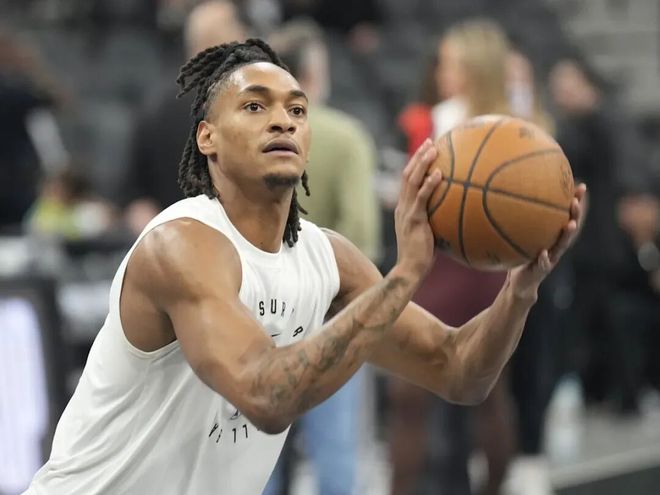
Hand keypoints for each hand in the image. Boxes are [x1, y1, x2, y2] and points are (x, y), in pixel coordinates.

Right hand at [394, 138, 442, 279]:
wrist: (410, 269)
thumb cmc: (422, 257)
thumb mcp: (429, 234)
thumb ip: (437, 221)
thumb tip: (457, 214)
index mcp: (404, 208)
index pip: (407, 181)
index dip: (415, 164)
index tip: (427, 150)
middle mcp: (403, 206)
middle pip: (407, 174)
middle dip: (418, 156)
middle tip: (430, 142)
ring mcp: (407, 212)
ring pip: (411, 181)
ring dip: (422, 163)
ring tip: (434, 149)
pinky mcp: (414, 219)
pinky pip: (421, 198)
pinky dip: (429, 184)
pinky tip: (440, 174)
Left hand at [509, 183, 586, 298]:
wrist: (520, 284)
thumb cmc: (519, 257)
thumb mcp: (519, 238)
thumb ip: (516, 223)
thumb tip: (505, 199)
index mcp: (553, 237)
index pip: (566, 216)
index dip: (575, 202)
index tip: (581, 186)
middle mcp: (555, 246)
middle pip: (569, 228)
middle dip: (575, 214)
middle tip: (576, 201)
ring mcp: (551, 258)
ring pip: (561, 245)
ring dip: (567, 235)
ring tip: (571, 224)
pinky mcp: (541, 271)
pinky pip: (544, 264)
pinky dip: (544, 258)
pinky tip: (544, 252)